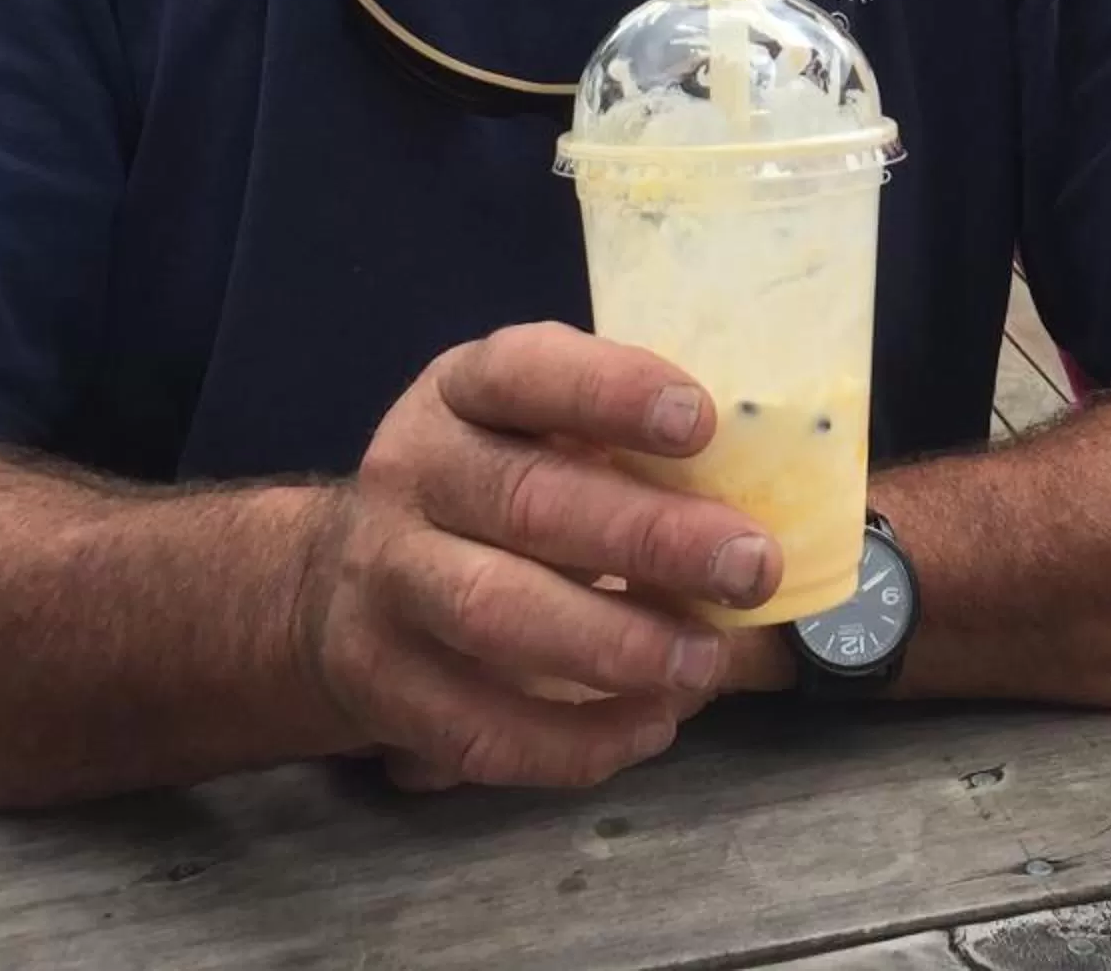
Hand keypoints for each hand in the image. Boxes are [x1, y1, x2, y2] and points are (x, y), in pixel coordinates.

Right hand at [294, 322, 782, 790]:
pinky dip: (573, 739)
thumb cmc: (492, 484)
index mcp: (462, 391)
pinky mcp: (381, 682)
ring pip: (496, 615)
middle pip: (527, 500)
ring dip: (615, 644)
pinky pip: (478, 725)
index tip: (702, 419)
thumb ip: (620, 443)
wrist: (339, 577)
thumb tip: (770, 484)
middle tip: (752, 567)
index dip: (611, 390)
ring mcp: (387, 581)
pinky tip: (651, 724)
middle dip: (651, 537)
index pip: (524, 371)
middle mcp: (413, 474)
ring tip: (706, 662)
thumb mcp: (533, 428)